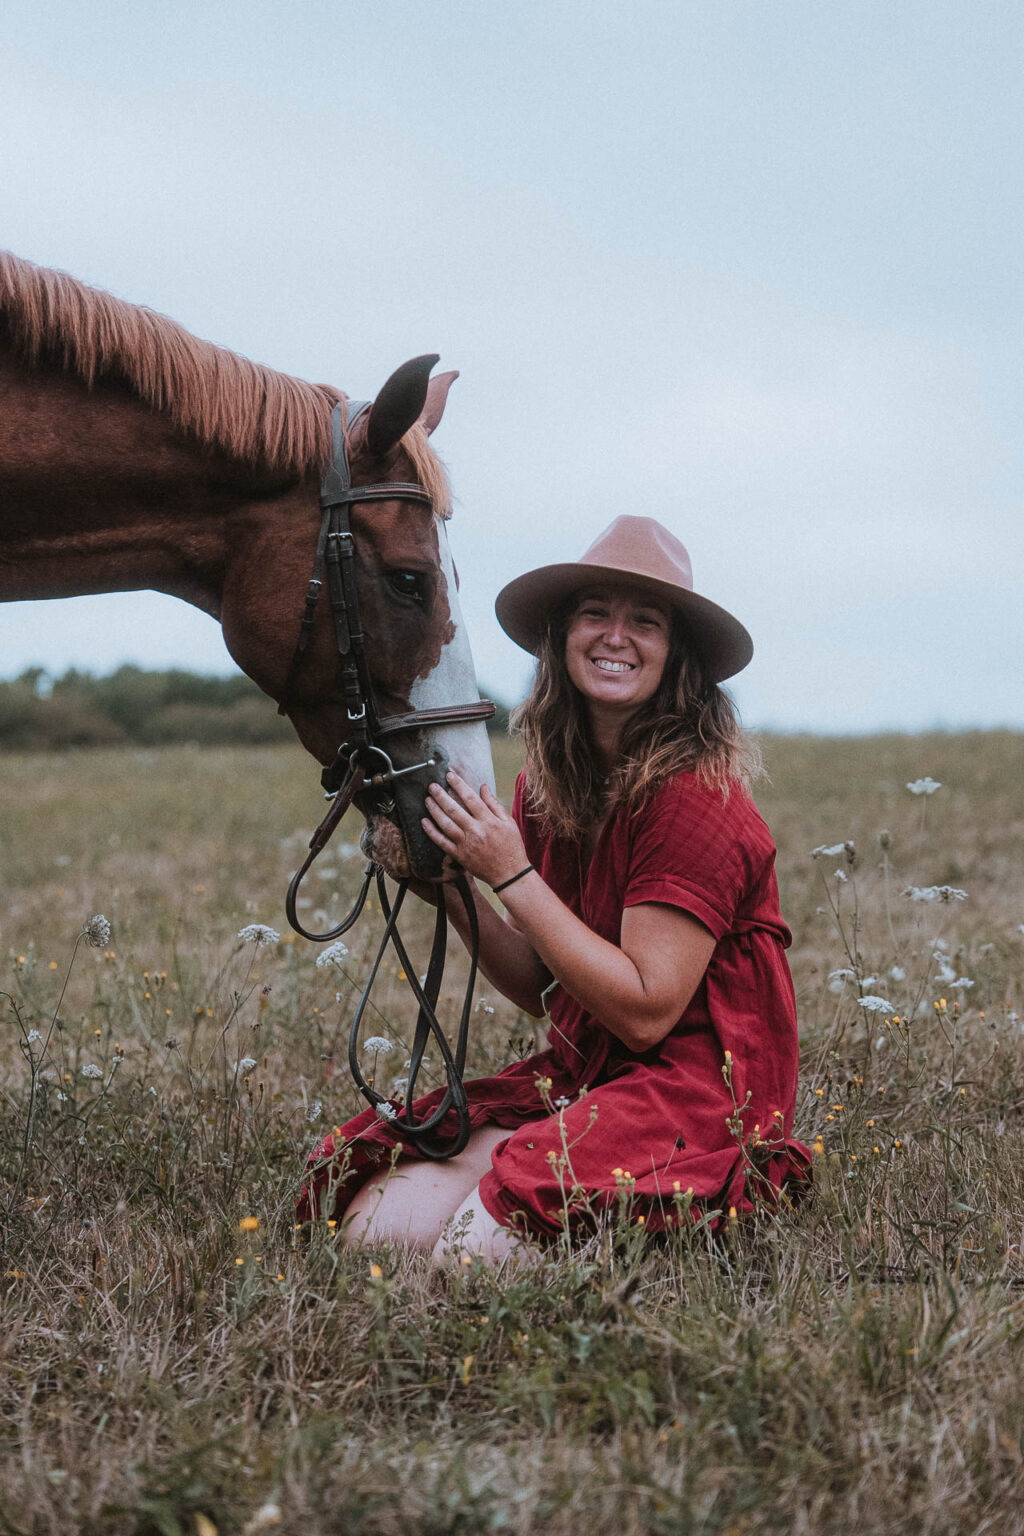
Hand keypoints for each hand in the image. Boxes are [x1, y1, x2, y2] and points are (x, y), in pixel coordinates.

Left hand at [422, 771, 529, 888]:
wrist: (509, 873)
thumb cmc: (511, 847)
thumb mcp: (508, 822)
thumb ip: (494, 804)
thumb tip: (483, 787)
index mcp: (489, 821)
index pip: (470, 798)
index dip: (458, 785)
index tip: (449, 775)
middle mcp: (476, 831)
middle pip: (454, 809)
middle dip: (441, 795)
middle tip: (431, 786)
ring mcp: (466, 844)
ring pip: (445, 824)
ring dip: (434, 810)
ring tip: (427, 799)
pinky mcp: (459, 855)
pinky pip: (441, 842)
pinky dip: (431, 832)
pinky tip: (424, 821)